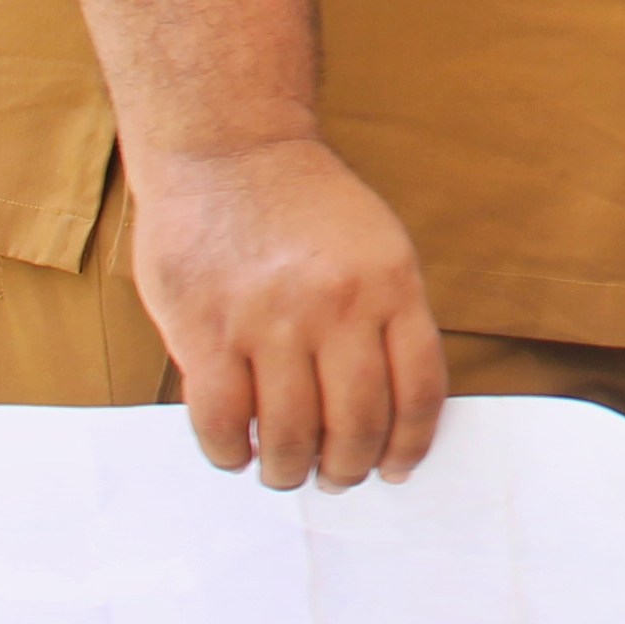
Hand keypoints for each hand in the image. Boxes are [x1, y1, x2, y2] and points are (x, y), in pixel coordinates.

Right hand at [128, 136, 448, 492]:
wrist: (228, 147)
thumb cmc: (304, 205)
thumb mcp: (377, 246)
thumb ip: (386, 320)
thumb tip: (390, 410)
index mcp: (391, 284)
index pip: (418, 391)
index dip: (410, 445)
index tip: (396, 468)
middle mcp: (336, 306)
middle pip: (357, 425)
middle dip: (348, 468)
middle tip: (334, 476)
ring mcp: (269, 321)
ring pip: (291, 436)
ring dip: (289, 471)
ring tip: (285, 470)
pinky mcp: (206, 331)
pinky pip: (223, 422)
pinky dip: (232, 453)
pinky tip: (238, 450)